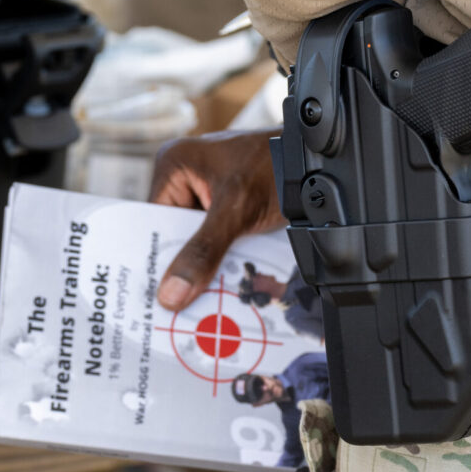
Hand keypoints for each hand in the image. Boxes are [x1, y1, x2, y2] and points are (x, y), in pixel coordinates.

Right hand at [150, 128, 284, 310]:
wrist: (317, 161)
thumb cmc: (278, 165)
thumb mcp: (236, 211)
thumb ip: (204, 250)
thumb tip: (171, 293)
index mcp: (173, 165)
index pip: (152, 223)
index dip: (156, 258)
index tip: (154, 297)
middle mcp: (186, 177)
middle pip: (175, 234)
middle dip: (183, 266)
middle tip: (178, 310)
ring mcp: (209, 193)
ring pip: (199, 241)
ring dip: (206, 267)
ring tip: (201, 304)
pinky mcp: (230, 207)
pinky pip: (219, 240)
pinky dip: (224, 259)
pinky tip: (226, 285)